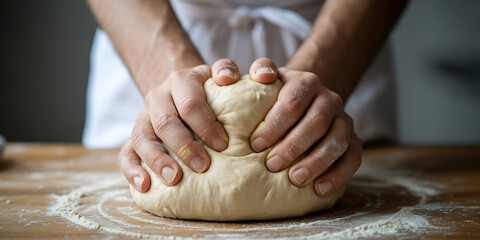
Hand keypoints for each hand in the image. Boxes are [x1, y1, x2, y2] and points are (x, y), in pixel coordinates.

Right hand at [118, 59, 242, 191]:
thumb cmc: (211, 92)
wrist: (182, 90)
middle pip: (165, 120)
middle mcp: (159, 97)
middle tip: (202, 166)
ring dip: (157, 159)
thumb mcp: (221, 77)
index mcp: (182, 81)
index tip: (224, 145)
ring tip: (174, 179)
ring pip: (142, 136)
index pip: (190, 101)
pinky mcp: (134, 137)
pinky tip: (144, 185)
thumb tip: (266, 76)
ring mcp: (144, 117)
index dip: (206, 123)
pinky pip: (126, 153)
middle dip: (184, 145)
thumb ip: (237, 75)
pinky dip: (133, 170)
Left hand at [249, 58, 361, 196]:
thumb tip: (224, 79)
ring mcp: (344, 118)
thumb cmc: (275, 99)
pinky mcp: (353, 139)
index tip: (254, 145)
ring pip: (338, 139)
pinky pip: (354, 157)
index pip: (292, 102)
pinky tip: (319, 189)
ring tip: (295, 179)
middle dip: (293, 145)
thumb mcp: (263, 85)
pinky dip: (338, 174)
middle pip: (316, 121)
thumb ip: (248, 81)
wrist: (306, 102)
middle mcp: (328, 98)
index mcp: (304, 82)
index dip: (274, 124)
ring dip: (316, 161)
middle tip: (272, 165)